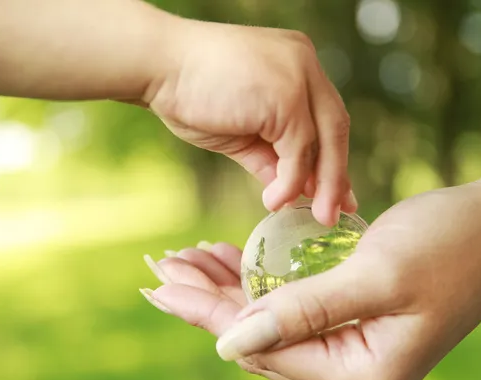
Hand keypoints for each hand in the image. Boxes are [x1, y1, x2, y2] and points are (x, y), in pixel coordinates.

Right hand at [0, 0, 352, 225]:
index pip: (328, 125)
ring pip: (323, 136)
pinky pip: (299, 137)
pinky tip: (276, 199)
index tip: (334, 201)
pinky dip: (292, 172)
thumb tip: (285, 192)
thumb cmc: (188, 92)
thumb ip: (269, 154)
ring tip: (308, 217)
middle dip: (333, 178)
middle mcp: (303, 65)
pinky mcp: (280, 83)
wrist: (146, 61)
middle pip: (334, 130)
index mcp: (296, 73)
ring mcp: (295, 70)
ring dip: (315, 180)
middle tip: (334, 217)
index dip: (333, 166)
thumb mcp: (239, 130)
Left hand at [141, 174, 480, 379]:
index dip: (205, 315)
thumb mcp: (376, 277)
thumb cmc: (450, 245)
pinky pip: (294, 303)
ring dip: (228, 289)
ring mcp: (353, 345)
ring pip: (271, 320)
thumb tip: (230, 347)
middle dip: (207, 301)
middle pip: (259, 337)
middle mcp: (354, 371)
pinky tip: (230, 259)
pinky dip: (260, 280)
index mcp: (361, 377)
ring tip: (186, 262)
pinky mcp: (354, 317)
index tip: (160, 287)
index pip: (263, 346)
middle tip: (161, 270)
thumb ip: (304, 314)